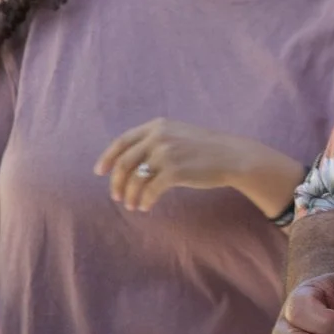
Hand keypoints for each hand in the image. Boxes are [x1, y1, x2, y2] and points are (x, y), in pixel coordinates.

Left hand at [95, 118, 264, 211]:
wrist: (234, 156)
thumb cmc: (207, 149)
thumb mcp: (179, 134)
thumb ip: (155, 140)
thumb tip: (128, 161)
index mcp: (157, 126)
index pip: (122, 142)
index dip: (107, 158)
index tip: (100, 172)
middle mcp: (159, 137)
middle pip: (125, 163)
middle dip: (117, 183)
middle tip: (117, 197)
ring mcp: (166, 154)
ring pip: (136, 179)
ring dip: (130, 195)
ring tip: (132, 205)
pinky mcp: (175, 172)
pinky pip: (150, 190)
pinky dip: (145, 201)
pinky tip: (146, 207)